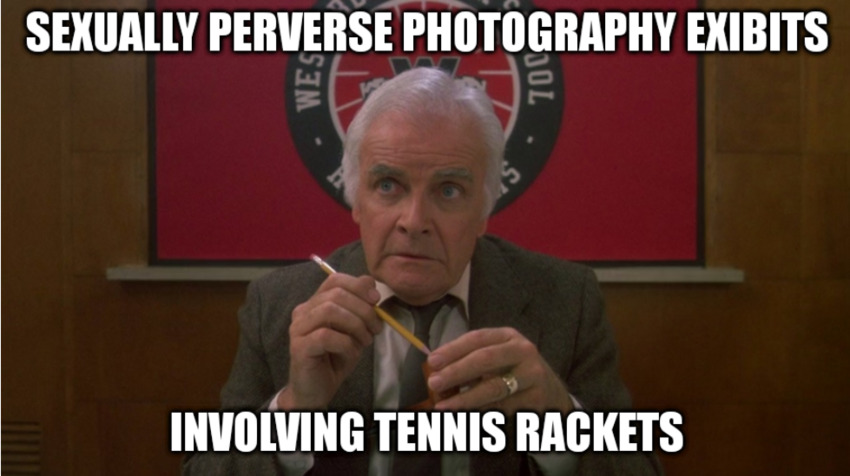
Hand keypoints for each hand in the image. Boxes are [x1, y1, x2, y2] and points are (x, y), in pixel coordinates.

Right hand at [278, 273, 382, 409]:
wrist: (316, 390)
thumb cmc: (335, 358)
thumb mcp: (354, 329)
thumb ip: (360, 306)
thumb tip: (370, 282)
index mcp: (315, 303)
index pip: (334, 280)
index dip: (358, 286)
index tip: (376, 300)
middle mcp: (303, 312)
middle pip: (336, 294)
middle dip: (363, 309)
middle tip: (375, 328)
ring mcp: (298, 329)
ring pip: (330, 311)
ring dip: (356, 325)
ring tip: (365, 341)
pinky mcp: (299, 347)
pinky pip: (326, 336)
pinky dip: (346, 343)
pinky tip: (351, 352)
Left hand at [426, 327, 573, 413]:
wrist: (551, 393)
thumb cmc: (513, 371)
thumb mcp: (497, 357)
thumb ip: (470, 360)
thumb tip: (436, 370)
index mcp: (509, 336)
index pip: (477, 338)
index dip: (453, 349)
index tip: (432, 361)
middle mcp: (523, 352)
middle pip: (485, 359)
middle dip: (456, 372)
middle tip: (434, 383)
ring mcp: (531, 376)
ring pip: (493, 388)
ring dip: (465, 398)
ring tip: (443, 406)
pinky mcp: (534, 400)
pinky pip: (501, 408)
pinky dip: (480, 413)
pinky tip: (464, 417)